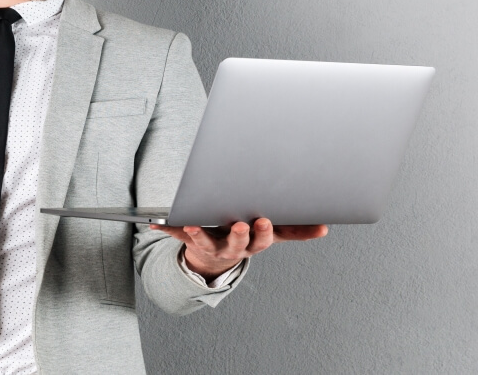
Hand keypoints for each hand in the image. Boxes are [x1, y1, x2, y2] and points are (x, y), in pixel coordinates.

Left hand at [150, 218, 328, 278]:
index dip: (262, 233)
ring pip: (205, 242)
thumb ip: (297, 231)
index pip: (261, 240)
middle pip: (236, 244)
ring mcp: (210, 245)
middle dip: (238, 235)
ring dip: (199, 235)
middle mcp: (232, 247)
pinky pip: (176, 235)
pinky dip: (165, 229)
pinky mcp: (190, 240)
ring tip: (192, 226)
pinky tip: (153, 224)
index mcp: (253, 243)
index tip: (263, 221)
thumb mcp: (273, 234)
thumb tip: (325, 229)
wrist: (217, 257)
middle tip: (239, 225)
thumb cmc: (248, 237)